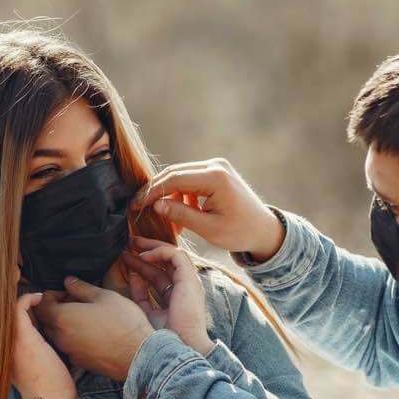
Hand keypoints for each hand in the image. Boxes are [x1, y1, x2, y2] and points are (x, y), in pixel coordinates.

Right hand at [0, 292, 77, 398]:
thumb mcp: (29, 367)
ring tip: (26, 288)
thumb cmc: (45, 388)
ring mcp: (9, 340)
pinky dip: (27, 297)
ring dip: (11, 293)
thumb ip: (25, 351)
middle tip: (15, 284)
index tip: (11, 296)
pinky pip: (18, 307)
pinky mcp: (23, 337)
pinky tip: (38, 298)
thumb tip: (36, 339)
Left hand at [34, 277, 154, 382]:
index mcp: (62, 317)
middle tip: (77, 302)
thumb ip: (81, 287)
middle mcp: (60, 337)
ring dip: (65, 323)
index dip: (52, 294)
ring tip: (86, 317)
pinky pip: (69, 346)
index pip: (41, 303)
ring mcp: (68, 351)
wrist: (138, 356)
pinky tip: (93, 333)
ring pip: (57, 334)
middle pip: (46, 319)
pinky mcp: (79, 362)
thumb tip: (68, 281)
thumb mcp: (104, 296)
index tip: (68, 292)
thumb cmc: (123, 323)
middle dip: (57, 308)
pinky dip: (74, 338)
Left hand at [120, 238, 212, 354]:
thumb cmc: (163, 338)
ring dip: (153, 247)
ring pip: (173, 254)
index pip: (159, 276)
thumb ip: (140, 296)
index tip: (125, 260)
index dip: (142, 267)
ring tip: (134, 243)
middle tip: (129, 244)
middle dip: (148, 251)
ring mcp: (189, 282)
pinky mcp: (189, 278)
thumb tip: (131, 277)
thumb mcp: (146, 313)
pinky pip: (176, 255)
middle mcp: (185, 287)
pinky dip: (159, 252)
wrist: (179, 348)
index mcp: (177, 297)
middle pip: (166, 262)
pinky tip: (143, 256)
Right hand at [131, 157, 284, 260]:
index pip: (174, 179)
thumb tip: (156, 205)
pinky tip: (182, 216)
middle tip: (138, 208)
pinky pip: (191, 181)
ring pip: (181, 177)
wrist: (264, 230)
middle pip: (174, 173)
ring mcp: (216, 167)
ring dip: (170, 196)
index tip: (134, 205)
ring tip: (168, 221)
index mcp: (215, 177)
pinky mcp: (216, 173)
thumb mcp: (209, 228)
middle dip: (156, 192)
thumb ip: (181, 214)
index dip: (151, 192)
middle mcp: (215, 166)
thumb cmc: (240, 232)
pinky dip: (182, 196)